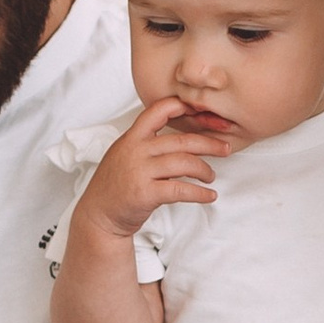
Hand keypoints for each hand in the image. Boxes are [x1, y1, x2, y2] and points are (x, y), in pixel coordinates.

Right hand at [79, 97, 237, 239]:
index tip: (201, 112)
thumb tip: (180, 138)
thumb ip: (146, 143)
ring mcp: (140, 171)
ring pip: (184, 163)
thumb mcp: (124, 155)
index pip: (157, 110)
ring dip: (204, 170)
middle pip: (181, 140)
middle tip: (224, 148)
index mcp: (132, 138)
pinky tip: (209, 196)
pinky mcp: (146, 193)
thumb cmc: (116, 186)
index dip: (181, 107)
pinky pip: (181, 190)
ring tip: (211, 176)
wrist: (99, 215)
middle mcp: (136, 151)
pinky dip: (200, 193)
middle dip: (208, 143)